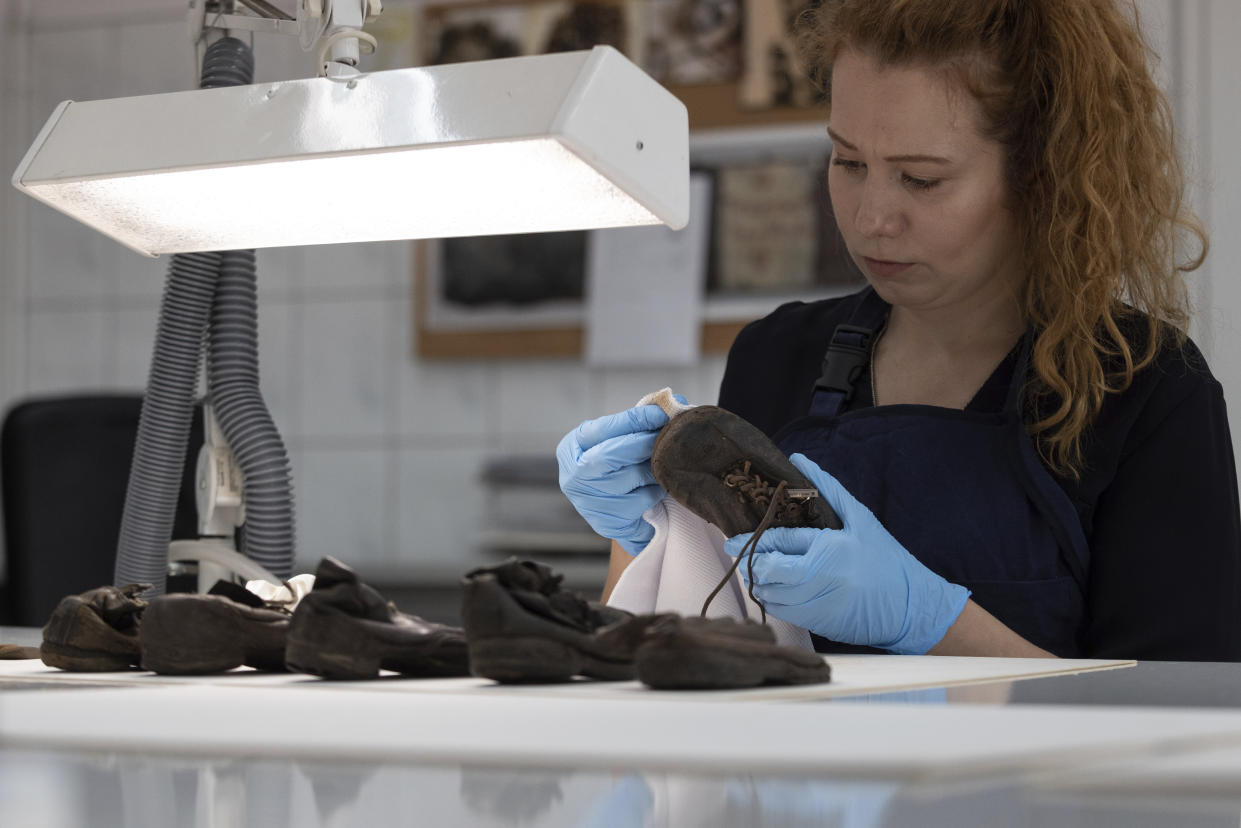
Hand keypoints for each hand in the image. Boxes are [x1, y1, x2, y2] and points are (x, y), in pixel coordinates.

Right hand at [557, 401, 679, 555]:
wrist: (611, 508)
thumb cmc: (614, 465)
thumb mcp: (614, 440)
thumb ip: (637, 423)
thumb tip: (676, 401)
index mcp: (571, 448)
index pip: (603, 428)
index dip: (634, 419)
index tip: (661, 412)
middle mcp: (574, 476)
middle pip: (611, 455)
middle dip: (644, 443)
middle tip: (667, 436)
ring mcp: (588, 502)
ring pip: (632, 478)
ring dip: (655, 468)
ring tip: (662, 463)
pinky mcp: (606, 523)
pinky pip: (641, 501)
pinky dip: (655, 491)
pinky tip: (655, 487)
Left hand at [724, 453, 969, 653]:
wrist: (914, 608)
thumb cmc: (887, 559)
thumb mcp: (860, 519)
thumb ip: (828, 489)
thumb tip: (799, 460)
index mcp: (832, 548)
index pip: (781, 542)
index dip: (752, 541)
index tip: (732, 540)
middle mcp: (824, 578)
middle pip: (770, 572)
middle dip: (751, 564)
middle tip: (743, 557)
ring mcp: (822, 605)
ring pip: (773, 596)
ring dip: (759, 584)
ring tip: (756, 572)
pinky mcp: (822, 626)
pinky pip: (785, 615)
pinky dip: (773, 602)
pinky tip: (775, 591)